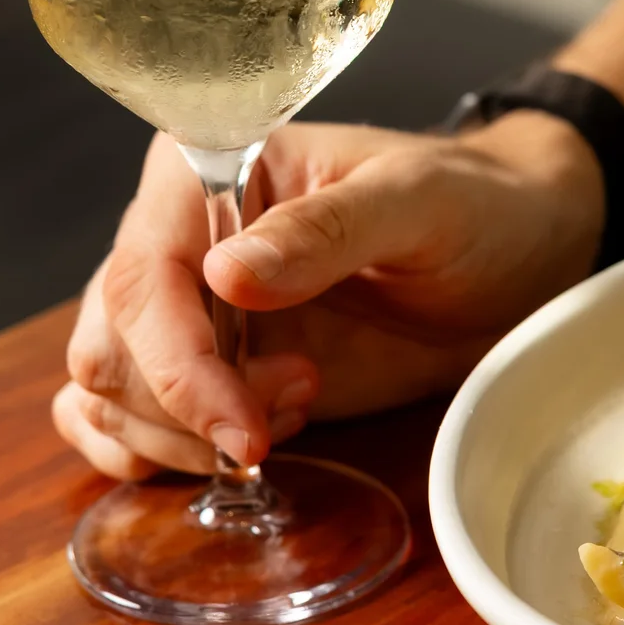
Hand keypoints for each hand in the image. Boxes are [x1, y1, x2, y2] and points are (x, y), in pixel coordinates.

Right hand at [53, 112, 600, 479]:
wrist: (516, 258)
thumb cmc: (474, 207)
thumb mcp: (419, 203)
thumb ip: (327, 232)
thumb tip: (224, 275)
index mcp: (211, 171)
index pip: (142, 274)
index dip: (178, 364)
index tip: (245, 424)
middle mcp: (179, 236)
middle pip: (111, 344)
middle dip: (186, 406)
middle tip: (300, 402)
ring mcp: (189, 309)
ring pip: (107, 389)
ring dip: (182, 434)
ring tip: (298, 408)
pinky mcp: (209, 369)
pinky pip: (123, 418)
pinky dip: (159, 453)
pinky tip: (246, 445)